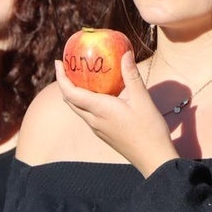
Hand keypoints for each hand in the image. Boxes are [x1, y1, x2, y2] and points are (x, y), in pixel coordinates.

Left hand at [57, 51, 178, 177]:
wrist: (153, 158)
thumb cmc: (149, 129)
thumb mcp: (142, 99)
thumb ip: (131, 75)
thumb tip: (125, 53)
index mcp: (99, 109)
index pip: (70, 93)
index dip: (61, 77)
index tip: (58, 62)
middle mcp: (93, 120)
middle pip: (70, 101)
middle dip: (65, 83)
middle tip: (68, 66)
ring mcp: (98, 129)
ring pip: (78, 109)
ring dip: (74, 92)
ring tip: (81, 77)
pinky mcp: (104, 133)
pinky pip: (88, 114)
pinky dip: (85, 101)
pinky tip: (99, 94)